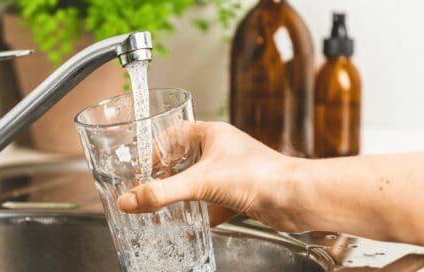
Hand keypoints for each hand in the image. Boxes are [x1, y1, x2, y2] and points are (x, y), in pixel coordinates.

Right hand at [117, 121, 307, 231]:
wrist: (295, 199)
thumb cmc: (259, 176)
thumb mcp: (200, 183)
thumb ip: (162, 193)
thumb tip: (128, 200)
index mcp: (212, 134)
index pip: (174, 133)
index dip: (155, 148)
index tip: (141, 165)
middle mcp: (223, 150)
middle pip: (185, 158)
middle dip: (166, 174)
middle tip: (148, 186)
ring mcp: (233, 171)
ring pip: (200, 181)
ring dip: (183, 193)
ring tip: (164, 205)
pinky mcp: (242, 193)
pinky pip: (214, 201)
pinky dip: (202, 213)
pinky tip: (192, 224)